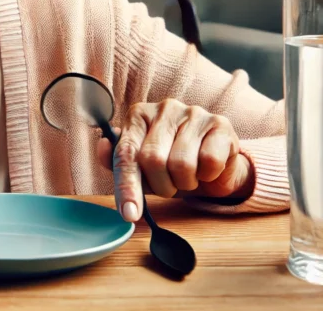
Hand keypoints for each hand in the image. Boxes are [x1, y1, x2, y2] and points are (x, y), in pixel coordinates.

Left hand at [97, 99, 253, 222]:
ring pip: (182, 164)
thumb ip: (118, 161)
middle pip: (153, 160)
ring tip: (188, 176)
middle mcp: (164, 108)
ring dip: (186, 183)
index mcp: (139, 116)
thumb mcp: (142, 169)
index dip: (127, 186)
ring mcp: (193, 113)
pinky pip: (209, 162)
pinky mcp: (219, 124)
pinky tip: (206, 168)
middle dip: (161, 186)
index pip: (126, 153)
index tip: (129, 214)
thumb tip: (103, 146)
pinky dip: (207, 175)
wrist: (214, 166)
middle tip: (169, 186)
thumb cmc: (171, 165)